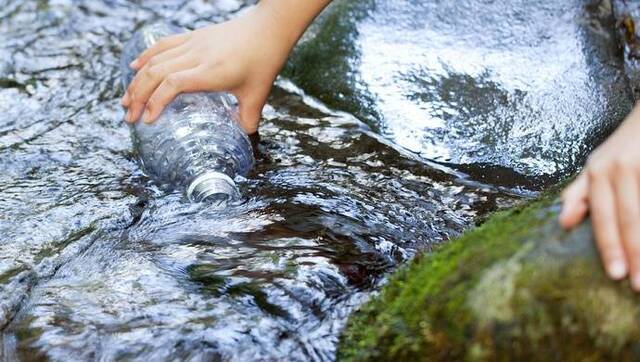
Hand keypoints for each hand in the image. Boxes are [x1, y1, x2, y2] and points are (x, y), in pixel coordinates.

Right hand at [121, 1, 325, 133]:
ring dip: (137, 81)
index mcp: (211, 72)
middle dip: (138, 96)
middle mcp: (197, 56)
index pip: (173, 84)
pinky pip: (163, 45)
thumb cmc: (264, 62)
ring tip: (126, 100)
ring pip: (155, 60)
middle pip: (156, 73)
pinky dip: (146, 57)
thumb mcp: (258, 96)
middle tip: (129, 117)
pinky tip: (134, 68)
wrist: (268, 29)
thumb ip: (248, 120)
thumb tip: (240, 138)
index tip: (147, 120)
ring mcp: (193, 44)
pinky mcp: (193, 36)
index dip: (156, 101)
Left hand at [560, 104, 639, 288]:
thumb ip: (579, 193)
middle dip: (637, 254)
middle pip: (631, 218)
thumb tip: (563, 223)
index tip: (616, 275)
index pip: (603, 217)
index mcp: (600, 172)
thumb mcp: (596, 164)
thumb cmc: (624, 146)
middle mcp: (623, 168)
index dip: (610, 247)